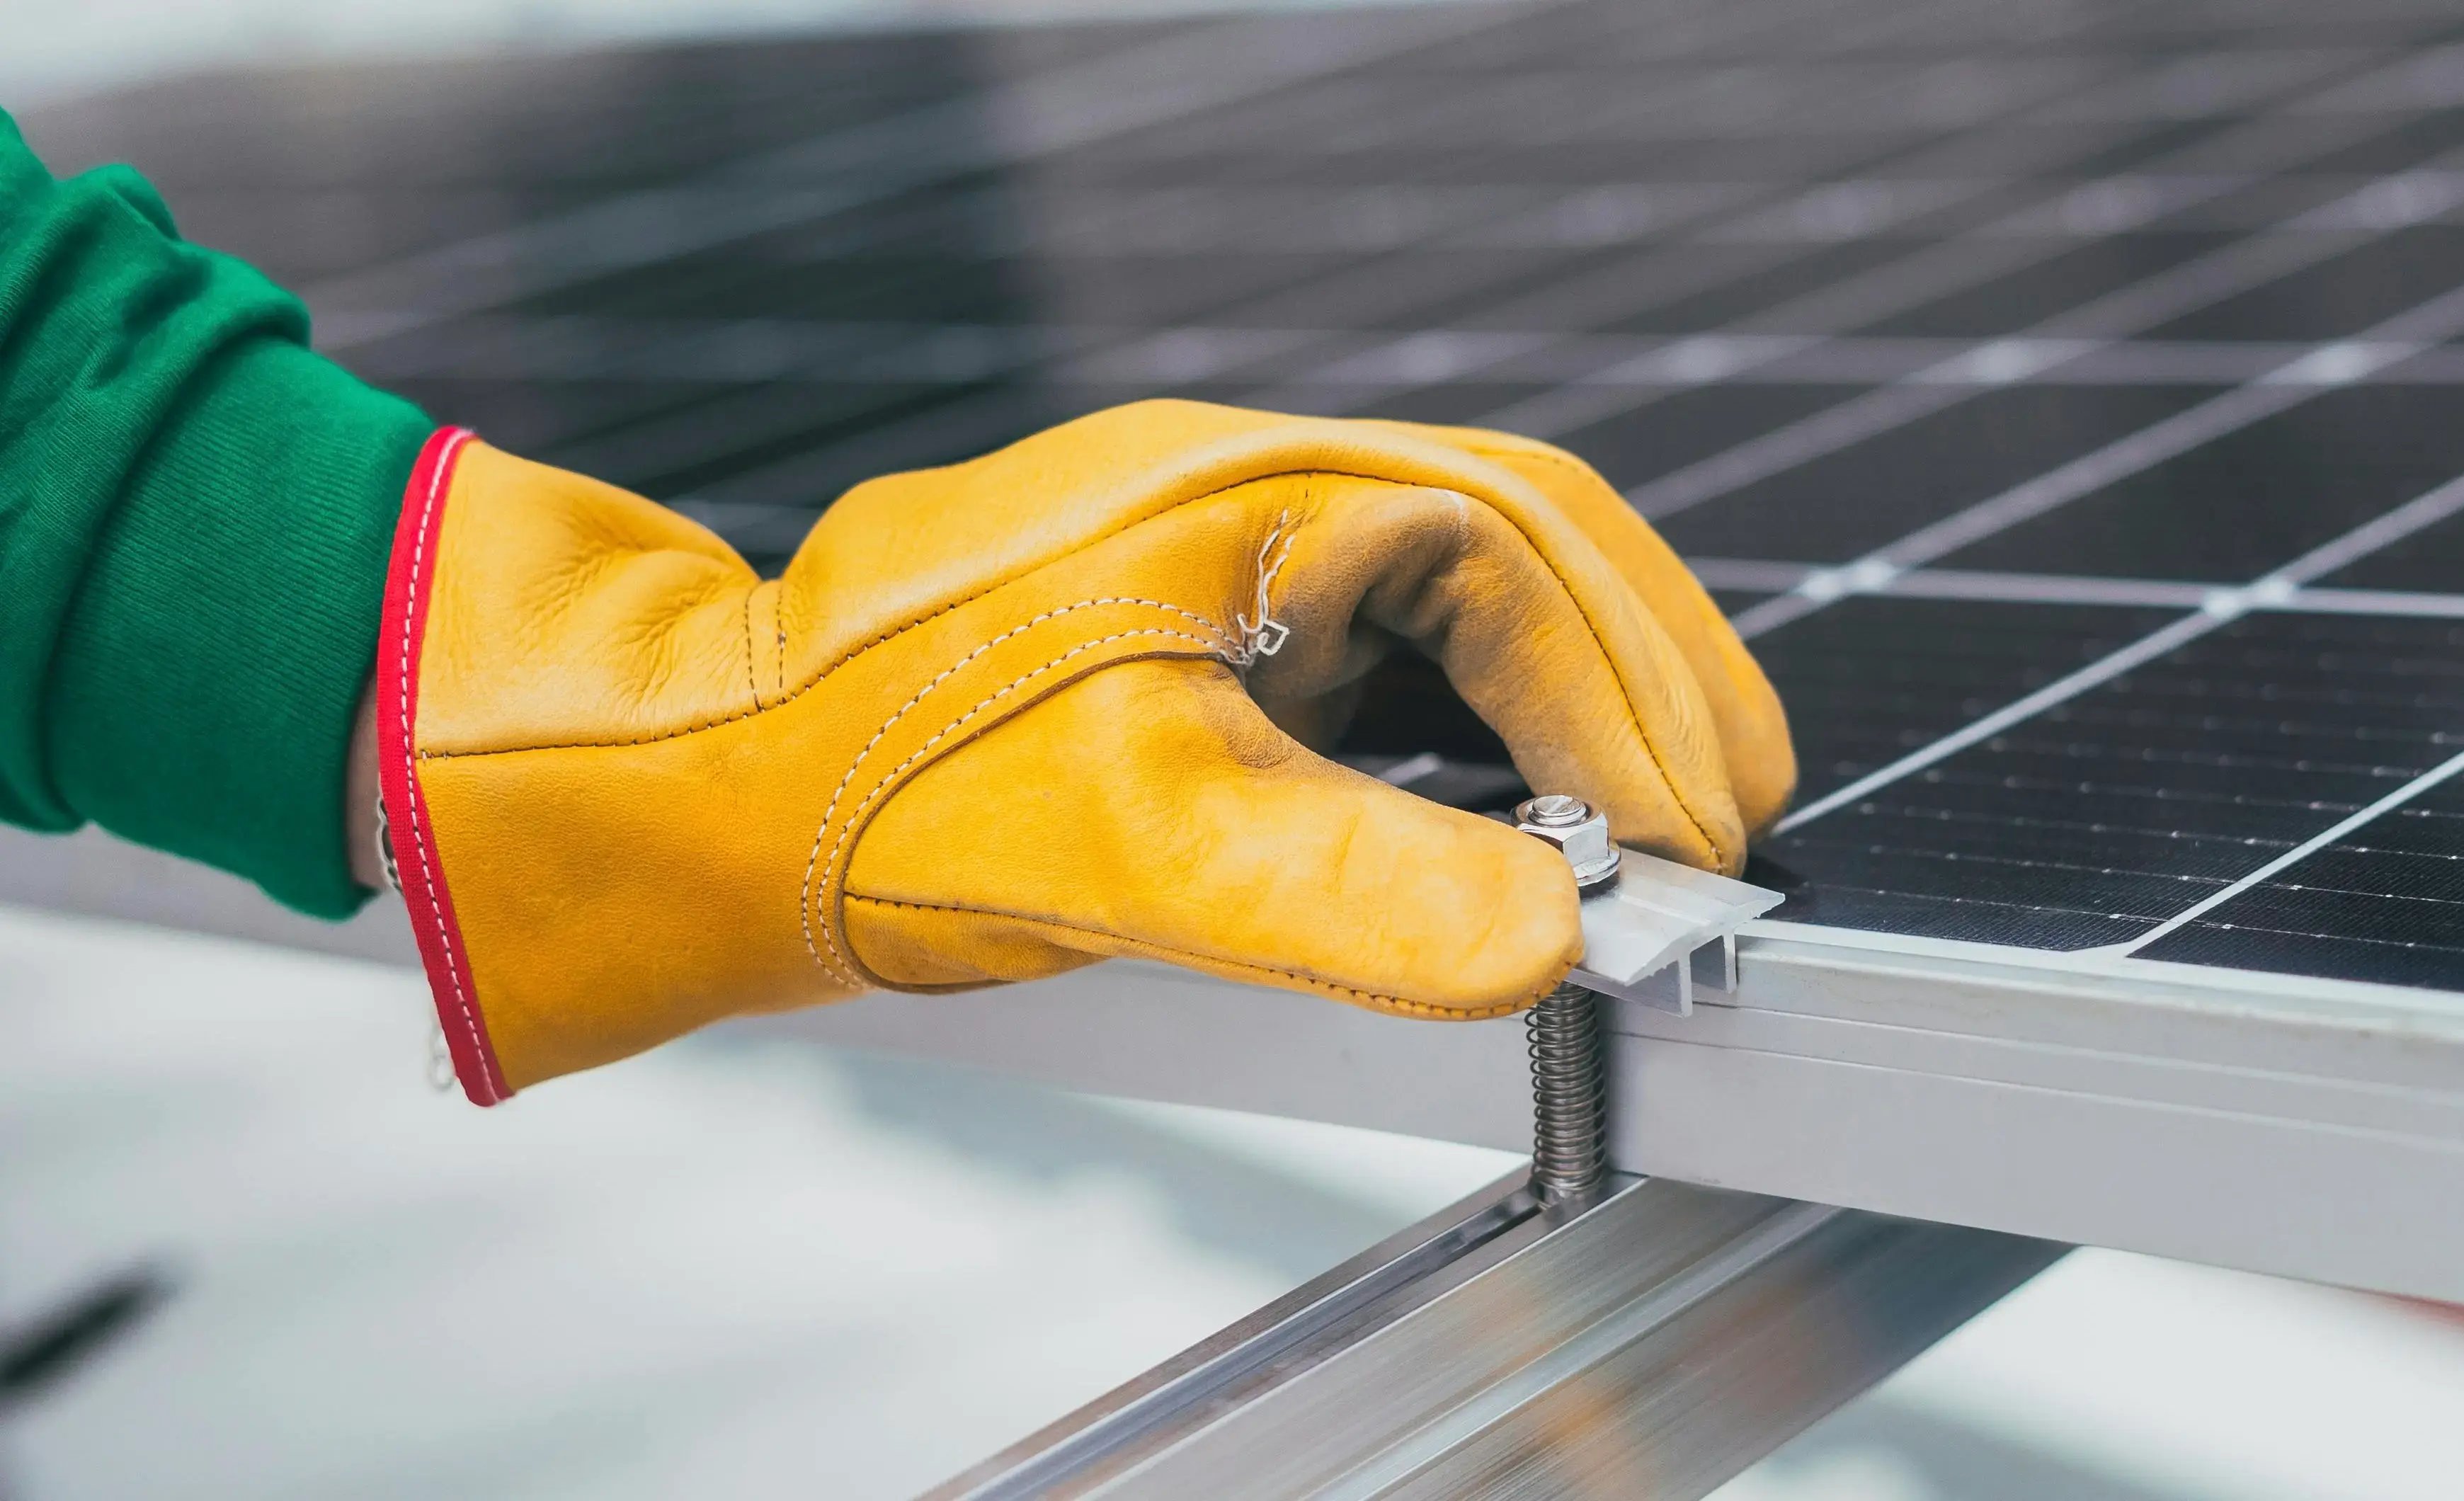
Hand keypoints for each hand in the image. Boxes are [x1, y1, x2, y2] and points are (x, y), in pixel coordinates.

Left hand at [367, 400, 1792, 1101]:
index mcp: (1266, 492)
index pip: (1524, 563)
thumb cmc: (889, 787)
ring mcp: (1232, 542)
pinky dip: (1487, 711)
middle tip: (1726, 826)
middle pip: (1530, 543)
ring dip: (1579, 691)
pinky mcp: (1204, 611)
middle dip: (1649, 681)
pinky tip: (1509, 802)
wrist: (716, 787)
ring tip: (1655, 819)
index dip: (1637, 706)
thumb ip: (1358, 892)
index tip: (1693, 850)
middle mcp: (1261, 489)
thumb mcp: (1144, 850)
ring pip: (1471, 583)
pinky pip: (1395, 631)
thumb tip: (1563, 936)